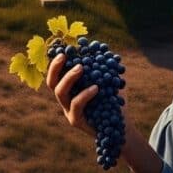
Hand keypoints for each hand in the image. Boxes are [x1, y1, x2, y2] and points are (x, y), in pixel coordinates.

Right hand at [48, 53, 164, 172]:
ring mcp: (68, 110)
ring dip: (69, 77)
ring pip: (60, 92)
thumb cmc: (113, 102)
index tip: (63, 49)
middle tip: (66, 55)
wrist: (121, 125)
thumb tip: (102, 46)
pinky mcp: (75, 121)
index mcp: (70, 89)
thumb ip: (103, 67)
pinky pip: (76, 105)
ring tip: (81, 67)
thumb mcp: (108, 82)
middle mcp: (65, 99)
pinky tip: (96, 88)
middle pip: (51, 82)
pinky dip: (84, 94)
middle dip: (55, 67)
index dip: (55, 61)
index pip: (56, 74)